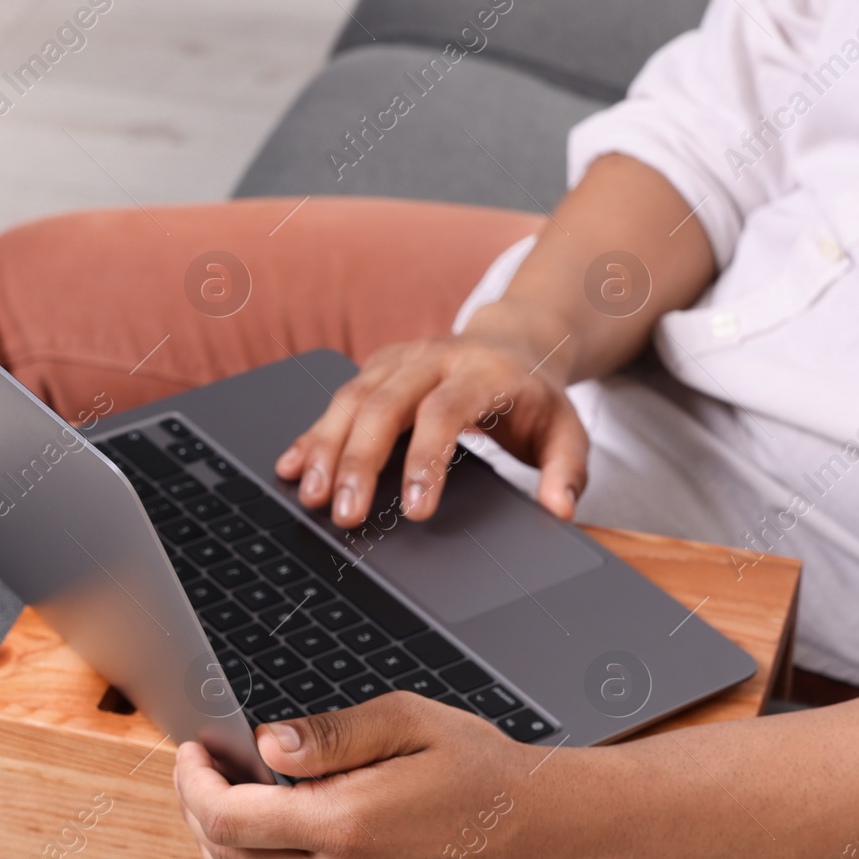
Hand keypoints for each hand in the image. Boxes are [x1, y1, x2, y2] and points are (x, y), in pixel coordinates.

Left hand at [173, 693, 616, 858]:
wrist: (548, 836)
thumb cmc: (485, 774)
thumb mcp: (409, 722)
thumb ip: (329, 735)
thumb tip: (266, 744)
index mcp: (347, 826)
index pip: (226, 819)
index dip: (194, 782)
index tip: (195, 753)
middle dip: (198, 810)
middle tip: (205, 771)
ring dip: (224, 849)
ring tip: (233, 802)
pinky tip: (284, 832)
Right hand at [273, 329, 587, 528]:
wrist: (515, 343)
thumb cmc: (534, 397)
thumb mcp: (567, 430)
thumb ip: (567, 471)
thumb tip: (558, 510)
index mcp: (482, 373)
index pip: (445, 413)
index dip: (425, 460)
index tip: (414, 512)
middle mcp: (434, 358)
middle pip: (385, 405)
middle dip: (360, 461)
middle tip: (347, 514)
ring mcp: (399, 358)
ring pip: (352, 398)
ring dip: (326, 448)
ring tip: (310, 496)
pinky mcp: (376, 367)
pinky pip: (337, 399)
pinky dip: (313, 434)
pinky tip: (291, 466)